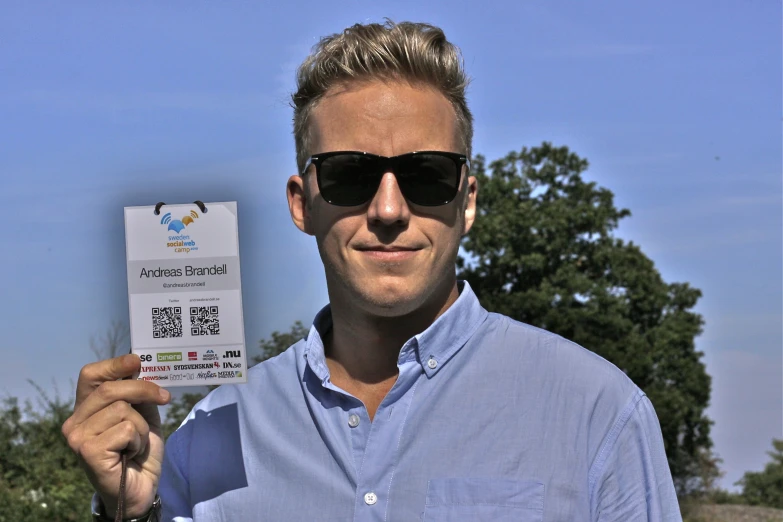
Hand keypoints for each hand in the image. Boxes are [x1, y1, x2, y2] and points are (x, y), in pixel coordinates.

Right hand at [62, 354, 170, 518]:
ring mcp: (78, 437)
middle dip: (143, 389)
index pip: (90, 375)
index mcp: (86, 409)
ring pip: (122, 410)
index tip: (137, 361)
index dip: (113, 364)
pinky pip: (126, 429)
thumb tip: (139, 364)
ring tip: (136, 443)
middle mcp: (74, 422)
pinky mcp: (88, 451)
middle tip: (165, 398)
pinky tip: (131, 454)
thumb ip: (138, 393)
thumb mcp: (143, 415)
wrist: (141, 489)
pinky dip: (138, 440)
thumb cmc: (140, 452)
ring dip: (141, 426)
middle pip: (110, 389)